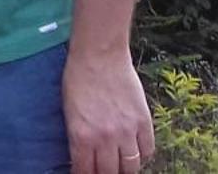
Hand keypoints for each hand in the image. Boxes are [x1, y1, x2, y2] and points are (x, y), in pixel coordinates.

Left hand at [63, 47, 153, 173]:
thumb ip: (78, 138)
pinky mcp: (144, 122)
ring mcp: (127, 131)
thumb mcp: (69, 112)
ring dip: (125, 169)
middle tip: (104, 170)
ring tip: (121, 165)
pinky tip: (136, 152)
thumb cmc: (78, 79)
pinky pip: (148, 150)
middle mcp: (105, 138)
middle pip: (110, 173)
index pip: (85, 171)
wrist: (99, 55)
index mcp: (81, 136)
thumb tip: (83, 158)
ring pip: (131, 166)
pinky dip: (142, 156)